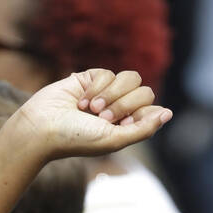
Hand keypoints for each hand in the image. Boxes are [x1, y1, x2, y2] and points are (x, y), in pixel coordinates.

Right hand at [12, 68, 171, 162]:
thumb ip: (144, 128)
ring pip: (129, 78)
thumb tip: (168, 113)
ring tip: (90, 109)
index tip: (119, 123)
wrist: (44, 126)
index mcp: (129, 127)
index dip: (139, 113)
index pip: (152, 109)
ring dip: (110, 95)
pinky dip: (96, 88)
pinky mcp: (91, 78)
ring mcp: (107, 92)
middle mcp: (121, 109)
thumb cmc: (78, 139)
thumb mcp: (115, 139)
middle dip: (124, 104)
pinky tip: (81, 100)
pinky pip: (108, 73)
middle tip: (101, 117)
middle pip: (144, 91)